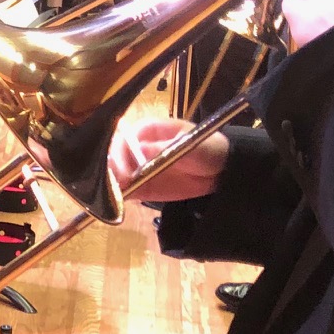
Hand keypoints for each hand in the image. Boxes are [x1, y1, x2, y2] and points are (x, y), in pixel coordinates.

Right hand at [109, 115, 227, 202]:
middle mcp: (136, 147)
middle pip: (113, 155)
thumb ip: (168, 147)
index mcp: (147, 130)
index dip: (120, 151)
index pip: (124, 137)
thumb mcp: (192, 144)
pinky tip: (118, 203)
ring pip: (115, 174)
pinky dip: (119, 196)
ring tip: (116, 195)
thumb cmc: (207, 149)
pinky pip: (125, 190)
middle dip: (112, 169)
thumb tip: (142, 149)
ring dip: (111, 184)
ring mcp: (137, 168)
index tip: (125, 168)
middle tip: (120, 184)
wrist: (222, 171)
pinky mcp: (141, 186)